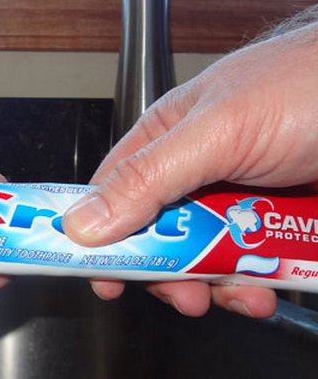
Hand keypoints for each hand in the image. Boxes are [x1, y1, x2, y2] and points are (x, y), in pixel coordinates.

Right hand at [63, 21, 317, 317]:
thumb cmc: (309, 85)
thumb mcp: (217, 131)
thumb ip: (148, 176)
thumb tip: (83, 222)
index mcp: (167, 138)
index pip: (112, 192)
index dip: (99, 235)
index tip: (100, 276)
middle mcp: (198, 169)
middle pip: (159, 235)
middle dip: (168, 271)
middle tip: (183, 293)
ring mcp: (238, 198)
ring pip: (207, 257)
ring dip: (219, 283)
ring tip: (239, 292)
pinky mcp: (276, 223)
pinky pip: (253, 265)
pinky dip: (257, 283)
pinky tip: (266, 287)